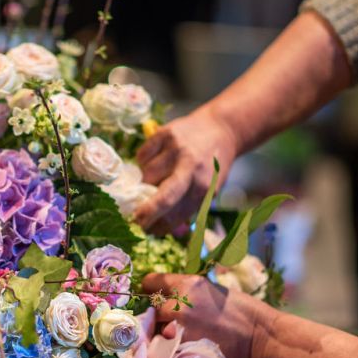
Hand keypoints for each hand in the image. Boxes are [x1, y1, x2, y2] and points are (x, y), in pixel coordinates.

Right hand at [135, 106, 237, 233]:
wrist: (221, 127)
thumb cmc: (212, 164)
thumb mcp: (209, 189)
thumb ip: (188, 209)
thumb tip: (164, 230)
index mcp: (205, 186)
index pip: (178, 214)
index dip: (160, 226)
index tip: (149, 231)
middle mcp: (191, 167)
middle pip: (164, 197)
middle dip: (147, 213)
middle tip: (136, 220)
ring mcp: (176, 149)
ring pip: (147, 175)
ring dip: (146, 181)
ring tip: (157, 177)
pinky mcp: (164, 133)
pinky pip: (142, 156)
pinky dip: (144, 163)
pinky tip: (155, 161)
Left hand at [142, 273, 273, 357]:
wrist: (261, 338)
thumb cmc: (242, 312)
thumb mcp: (211, 291)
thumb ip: (186, 293)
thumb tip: (166, 297)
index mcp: (188, 284)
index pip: (150, 282)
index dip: (149, 290)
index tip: (152, 296)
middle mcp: (179, 303)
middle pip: (151, 308)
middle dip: (158, 315)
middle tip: (171, 321)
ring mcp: (179, 327)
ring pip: (155, 329)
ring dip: (161, 332)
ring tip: (178, 336)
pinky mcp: (183, 347)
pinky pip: (164, 346)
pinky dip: (168, 348)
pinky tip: (180, 348)